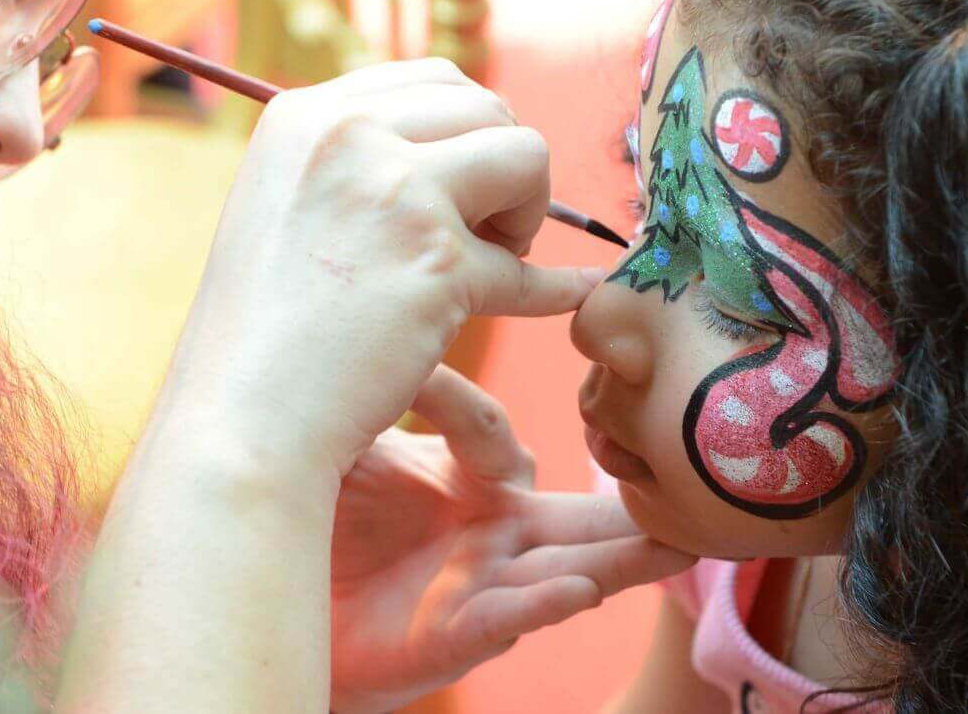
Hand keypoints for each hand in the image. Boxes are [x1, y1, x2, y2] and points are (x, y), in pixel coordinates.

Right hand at [154, 59, 603, 476]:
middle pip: (487, 108)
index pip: (432, 81)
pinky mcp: (439, 262)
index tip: (462, 189)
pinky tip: (573, 292)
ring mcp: (396, 192)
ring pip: (527, 156)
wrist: (243, 418)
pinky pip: (531, 269)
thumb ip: (353, 163)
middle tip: (479, 234)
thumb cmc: (264, 332)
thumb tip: (461, 138)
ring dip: (526, 211)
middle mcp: (348, 134)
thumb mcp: (284, 207)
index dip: (467, 134)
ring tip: (490, 264)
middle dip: (502, 170)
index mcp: (305, 115)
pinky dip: (556, 288)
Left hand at [330, 366, 695, 713]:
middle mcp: (492, 535)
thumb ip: (390, 395)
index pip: (499, 439)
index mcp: (472, 484)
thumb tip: (411, 331)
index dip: (469, 410)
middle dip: (639, 509)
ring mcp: (481, 587)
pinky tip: (581, 589)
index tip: (418, 384)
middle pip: (581, 518)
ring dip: (624, 561)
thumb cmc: (317, 518)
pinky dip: (544, 605)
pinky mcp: (454, 637)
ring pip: (570, 570)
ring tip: (678, 547)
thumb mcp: (353, 444)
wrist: (269, 602)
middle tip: (699, 484)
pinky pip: (510, 617)